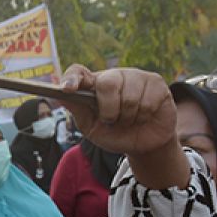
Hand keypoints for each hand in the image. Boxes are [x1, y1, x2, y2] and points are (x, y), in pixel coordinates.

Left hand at [58, 64, 188, 189]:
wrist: (142, 144)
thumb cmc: (114, 133)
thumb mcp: (91, 127)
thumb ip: (78, 111)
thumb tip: (60, 95)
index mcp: (93, 85)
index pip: (78, 72)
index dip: (72, 78)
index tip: (66, 89)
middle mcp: (114, 76)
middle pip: (107, 83)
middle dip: (109, 109)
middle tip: (112, 119)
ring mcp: (136, 76)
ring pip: (129, 96)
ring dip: (128, 116)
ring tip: (130, 119)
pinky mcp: (156, 82)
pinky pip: (148, 101)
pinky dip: (144, 115)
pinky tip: (144, 116)